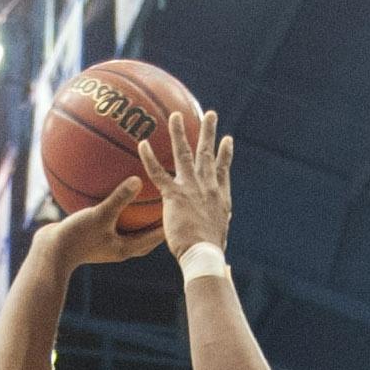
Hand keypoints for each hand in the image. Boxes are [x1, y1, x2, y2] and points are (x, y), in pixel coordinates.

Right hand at [39, 174, 162, 267]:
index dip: (172, 224)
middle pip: (148, 236)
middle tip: (173, 206)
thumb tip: (139, 179)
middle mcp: (120, 249)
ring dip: (139, 217)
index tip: (186, 212)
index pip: (157, 237)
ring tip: (148, 201)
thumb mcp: (99, 215)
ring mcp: (108, 245)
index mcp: (127, 249)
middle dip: (160, 223)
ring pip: (131, 230)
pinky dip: (118, 211)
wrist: (48, 254)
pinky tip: (114, 194)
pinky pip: (113, 223)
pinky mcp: (95, 238)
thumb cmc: (75, 238)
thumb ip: (120, 198)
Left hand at [136, 106, 230, 258]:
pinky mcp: (175, 195)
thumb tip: (216, 238)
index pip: (223, 171)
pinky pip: (159, 172)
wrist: (204, 254)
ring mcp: (191, 188)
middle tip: (210, 114)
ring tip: (175, 115)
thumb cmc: (209, 253)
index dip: (225, 154)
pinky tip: (143, 144)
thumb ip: (213, 230)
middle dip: (209, 132)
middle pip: (208, 154)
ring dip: (179, 132)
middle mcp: (208, 187)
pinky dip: (150, 158)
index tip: (227, 140)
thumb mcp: (217, 238)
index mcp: (220, 197)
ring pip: (185, 154)